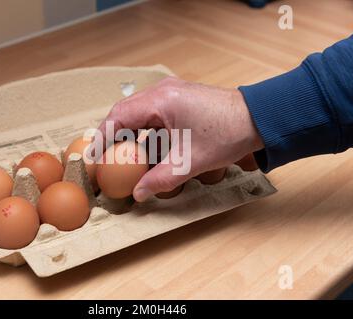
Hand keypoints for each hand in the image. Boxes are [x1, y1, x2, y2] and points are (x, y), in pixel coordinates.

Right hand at [95, 77, 263, 201]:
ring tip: (123, 156)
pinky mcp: (179, 98)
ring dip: (129, 134)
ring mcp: (171, 92)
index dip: (102, 138)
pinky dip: (145, 131)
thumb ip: (160, 179)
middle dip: (113, 136)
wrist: (260, 118)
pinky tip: (147, 149)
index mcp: (161, 101)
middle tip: (105, 158)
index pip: (118, 117)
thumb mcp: (190, 162)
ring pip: (138, 112)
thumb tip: (138, 194)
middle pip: (124, 112)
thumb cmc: (228, 134)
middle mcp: (162, 91)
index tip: (92, 157)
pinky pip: (152, 113)